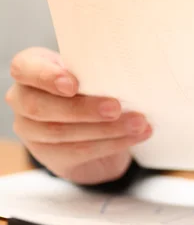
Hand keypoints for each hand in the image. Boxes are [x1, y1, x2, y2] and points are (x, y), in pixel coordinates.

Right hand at [4, 48, 151, 184]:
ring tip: (138, 123)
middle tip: (116, 107)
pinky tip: (135, 136)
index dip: (46, 77)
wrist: (93, 125)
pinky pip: (79, 151)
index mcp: (30, 70)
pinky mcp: (50, 155)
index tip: (73, 85)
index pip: (24, 68)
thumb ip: (96, 70)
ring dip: (107, 129)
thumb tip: (131, 74)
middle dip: (83, 109)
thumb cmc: (91, 85)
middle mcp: (23, 100)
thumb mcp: (90, 71)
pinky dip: (112, 143)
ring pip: (63, 133)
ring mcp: (32, 131)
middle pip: (41, 107)